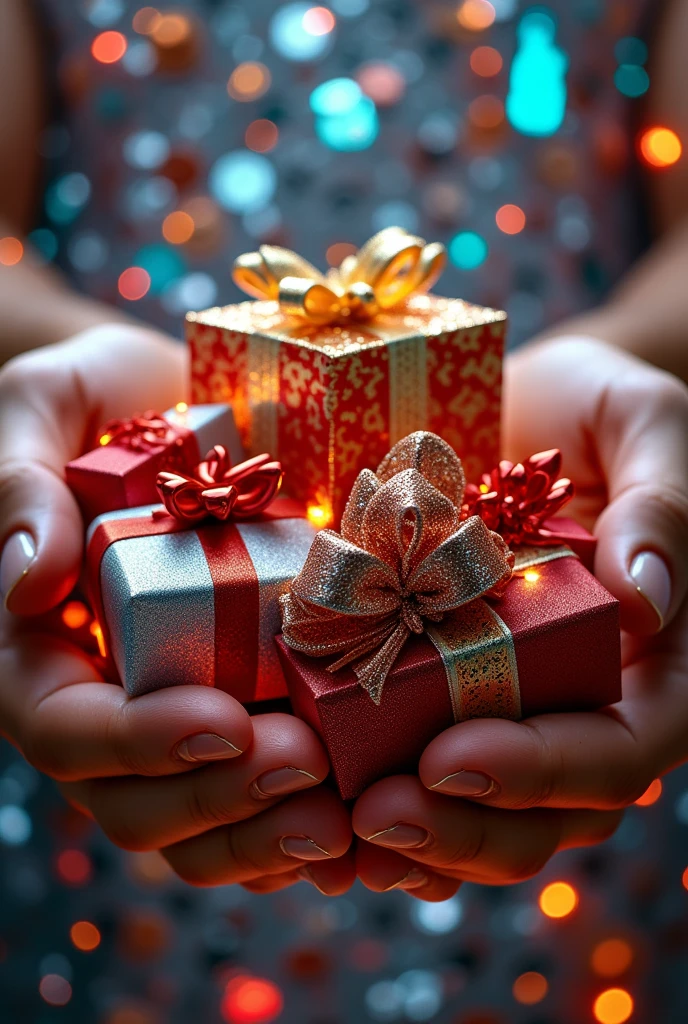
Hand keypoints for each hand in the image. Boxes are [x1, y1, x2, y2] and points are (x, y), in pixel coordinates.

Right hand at [0, 327, 352, 893]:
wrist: (180, 402)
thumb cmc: (98, 403)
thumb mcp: (44, 412)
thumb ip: (21, 488)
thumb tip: (25, 583)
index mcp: (45, 651)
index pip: (67, 731)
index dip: (136, 745)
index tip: (220, 724)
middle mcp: (110, 701)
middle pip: (137, 802)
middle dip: (220, 803)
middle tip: (309, 772)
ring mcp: (181, 714)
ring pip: (205, 824)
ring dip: (271, 836)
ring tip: (351, 818)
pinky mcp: (248, 707)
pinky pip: (268, 798)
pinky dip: (309, 824)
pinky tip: (374, 819)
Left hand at [352, 337, 687, 898]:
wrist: (515, 408)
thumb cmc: (594, 410)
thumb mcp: (645, 425)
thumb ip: (661, 506)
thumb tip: (644, 600)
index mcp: (651, 665)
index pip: (617, 753)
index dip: (543, 771)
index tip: (453, 756)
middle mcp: (581, 704)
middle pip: (545, 815)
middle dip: (463, 830)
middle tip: (376, 811)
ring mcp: (509, 706)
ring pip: (479, 818)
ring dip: (411, 839)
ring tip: (335, 829)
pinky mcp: (440, 693)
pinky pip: (414, 772)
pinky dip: (367, 800)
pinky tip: (313, 805)